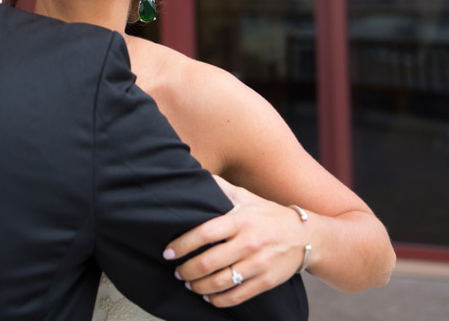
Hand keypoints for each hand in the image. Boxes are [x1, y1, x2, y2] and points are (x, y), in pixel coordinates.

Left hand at [165, 175, 309, 306]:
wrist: (306, 235)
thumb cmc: (268, 214)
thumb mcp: (246, 196)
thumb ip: (220, 188)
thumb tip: (193, 174)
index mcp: (240, 220)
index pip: (204, 233)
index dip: (182, 244)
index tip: (168, 252)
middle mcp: (249, 242)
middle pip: (209, 262)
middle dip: (187, 270)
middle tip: (177, 272)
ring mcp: (258, 264)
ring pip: (221, 282)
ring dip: (199, 287)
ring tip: (189, 284)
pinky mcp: (266, 281)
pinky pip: (238, 296)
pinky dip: (219, 300)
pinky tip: (209, 297)